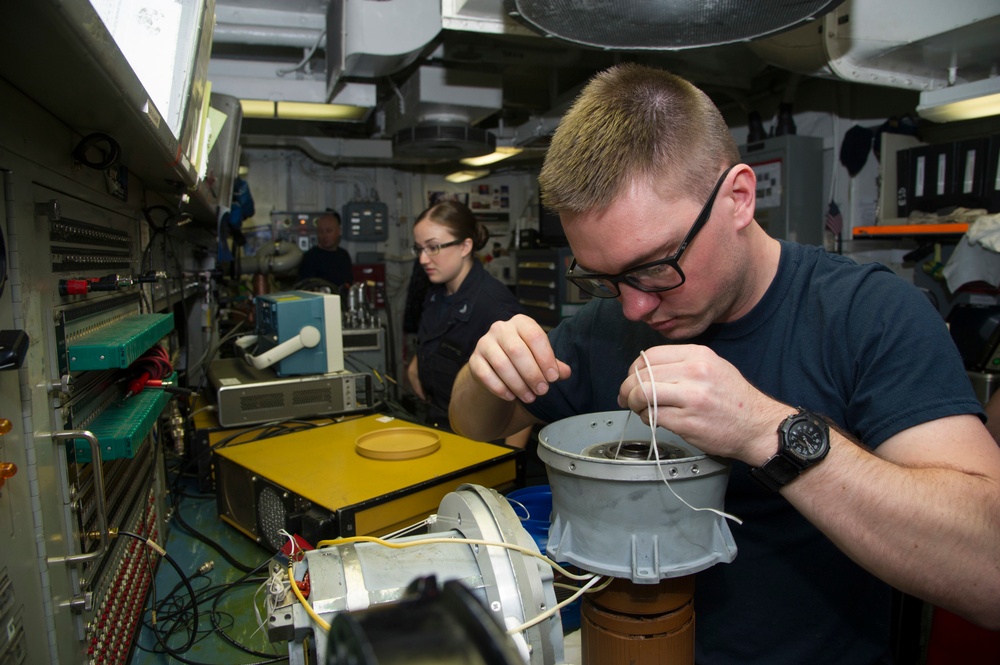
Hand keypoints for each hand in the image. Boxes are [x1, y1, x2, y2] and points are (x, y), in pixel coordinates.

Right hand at [467, 314, 571, 402]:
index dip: (546, 358)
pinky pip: (486, 375)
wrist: (496, 367)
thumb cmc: (524, 360)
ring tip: (530, 397)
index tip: (553, 377)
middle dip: (532, 374)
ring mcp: (484, 343)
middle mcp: (501, 328)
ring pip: (502, 364)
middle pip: (517, 350)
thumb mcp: (541, 359)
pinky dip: (500, 388)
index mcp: (521, 322)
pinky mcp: (474, 360)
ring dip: (518, 384)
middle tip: (542, 391)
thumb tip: (566, 372)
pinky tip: (511, 397)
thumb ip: (554, 365)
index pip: (535, 336)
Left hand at [617, 344, 786, 463]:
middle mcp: (694, 372)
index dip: (635, 368)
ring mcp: (691, 397)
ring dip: (634, 403)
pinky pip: (653, 416)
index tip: (632, 378)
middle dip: (628, 387)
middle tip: (626, 397)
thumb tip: (647, 370)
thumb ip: (682, 364)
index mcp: (698, 356)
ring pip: (643, 394)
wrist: (758, 426)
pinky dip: (647, 418)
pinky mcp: (688, 421)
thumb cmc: (734, 399)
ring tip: (638, 408)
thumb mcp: (713, 367)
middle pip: (642, 374)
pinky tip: (655, 419)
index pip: (650, 355)